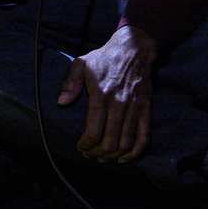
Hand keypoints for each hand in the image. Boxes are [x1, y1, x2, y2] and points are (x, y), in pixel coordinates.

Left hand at [57, 25, 157, 163]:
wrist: (133, 50)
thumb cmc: (104, 58)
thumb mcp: (81, 63)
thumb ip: (70, 83)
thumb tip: (61, 102)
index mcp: (101, 94)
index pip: (94, 129)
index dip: (86, 144)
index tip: (80, 147)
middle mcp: (119, 104)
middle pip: (110, 140)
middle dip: (98, 153)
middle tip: (90, 156)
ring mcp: (134, 108)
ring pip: (126, 142)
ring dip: (114, 155)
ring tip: (103, 158)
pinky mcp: (146, 110)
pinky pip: (144, 136)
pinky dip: (135, 152)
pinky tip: (125, 158)